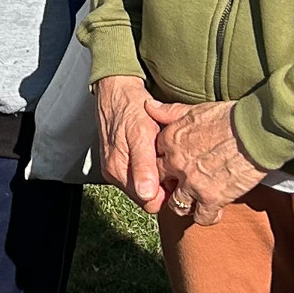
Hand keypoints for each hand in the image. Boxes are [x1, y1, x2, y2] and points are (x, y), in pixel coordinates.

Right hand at [93, 75, 165, 208]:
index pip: (149, 202)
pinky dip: (152, 168)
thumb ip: (144, 166)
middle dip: (163, 186)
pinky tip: (157, 153)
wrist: (116, 89)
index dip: (167, 194)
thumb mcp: (142, 134)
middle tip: (176, 163)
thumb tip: (146, 194)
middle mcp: (115, 173)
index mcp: (118, 170)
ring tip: (166, 156)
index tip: (179, 177)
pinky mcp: (119, 161)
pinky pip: (140, 175)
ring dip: (158, 176)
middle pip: (147, 197)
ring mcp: (116, 168)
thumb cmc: (131, 107)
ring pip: (145, 187)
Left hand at [149, 99, 267, 226]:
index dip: (163, 164)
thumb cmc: (230, 117)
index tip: (172, 167)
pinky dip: (207, 217)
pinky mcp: (211, 199)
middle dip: (168, 186)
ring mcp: (192, 183)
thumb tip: (147, 106)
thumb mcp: (195, 109)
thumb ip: (170, 111)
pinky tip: (214, 211)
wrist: (257, 131)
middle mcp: (176, 163)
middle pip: (160, 183)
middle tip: (182, 187)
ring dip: (185, 205)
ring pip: (176, 205)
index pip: (152, 158)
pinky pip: (201, 218)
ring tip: (196, 201)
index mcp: (171, 140)